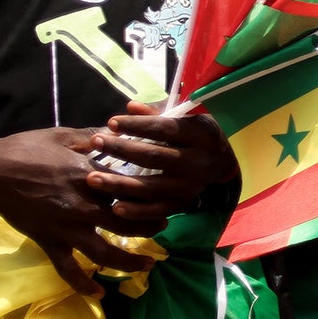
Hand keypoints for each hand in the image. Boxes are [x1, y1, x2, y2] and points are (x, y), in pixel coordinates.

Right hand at [0, 126, 164, 295]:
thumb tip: (122, 129)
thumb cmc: (27, 149)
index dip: (152, 192)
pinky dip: (84, 285)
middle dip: (150, 227)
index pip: (131, 188)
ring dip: (129, 262)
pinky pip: (67, 270)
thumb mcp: (65, 134)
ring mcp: (65, 228)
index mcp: (89, 175)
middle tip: (163, 227)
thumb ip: (95, 135)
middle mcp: (82, 206)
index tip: (168, 194)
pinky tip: (100, 294)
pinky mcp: (48, 242)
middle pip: (127, 223)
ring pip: (104, 254)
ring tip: (149, 264)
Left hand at [88, 101, 234, 224]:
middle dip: (122, 149)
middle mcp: (199, 163)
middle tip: (96, 142)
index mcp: (201, 136)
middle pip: (154, 157)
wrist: (225, 160)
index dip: (137, 126)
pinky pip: (158, 211)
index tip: (111, 122)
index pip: (165, 129)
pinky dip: (137, 212)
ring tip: (92, 178)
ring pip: (151, 188)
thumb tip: (130, 106)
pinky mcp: (184, 204)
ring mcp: (191, 187)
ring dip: (119, 184)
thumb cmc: (198, 133)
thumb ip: (159, 112)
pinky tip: (114, 207)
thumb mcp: (187, 118)